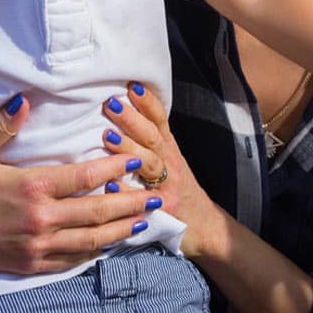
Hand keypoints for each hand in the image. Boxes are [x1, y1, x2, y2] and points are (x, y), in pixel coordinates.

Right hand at [0, 94, 157, 275]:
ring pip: (93, 239)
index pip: (85, 177)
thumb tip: (25, 100)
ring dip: (123, 229)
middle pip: (98, 211)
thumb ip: (0, 124)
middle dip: (131, 202)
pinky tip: (113, 242)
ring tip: (146, 219)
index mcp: (31, 186)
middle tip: (158, 194)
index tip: (136, 161)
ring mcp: (39, 245)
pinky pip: (75, 259)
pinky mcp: (34, 264)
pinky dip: (98, 250)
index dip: (115, 170)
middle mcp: (40, 218)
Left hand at [100, 81, 230, 259]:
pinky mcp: (162, 210)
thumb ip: (149, 138)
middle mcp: (170, 164)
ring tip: (107, 135)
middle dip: (131, 119)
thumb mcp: (169, 159)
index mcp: (169, 149)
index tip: (131, 85)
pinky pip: (141, 200)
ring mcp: (167, 187)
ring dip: (128, 148)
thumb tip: (122, 109)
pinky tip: (110, 184)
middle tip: (111, 103)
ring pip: (149, 163)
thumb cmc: (178, 189)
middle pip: (152, 137)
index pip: (159, 120)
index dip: (147, 102)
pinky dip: (126, 192)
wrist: (205, 227)